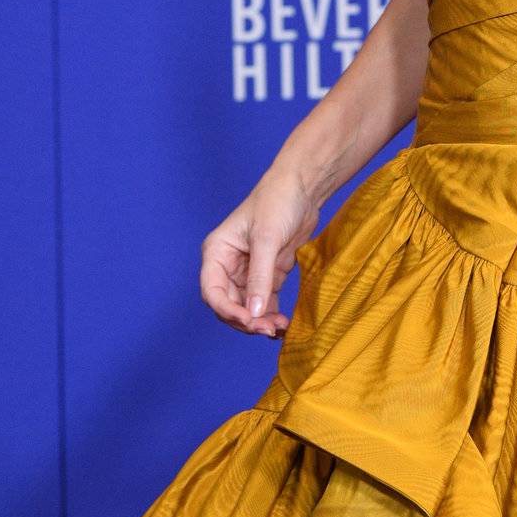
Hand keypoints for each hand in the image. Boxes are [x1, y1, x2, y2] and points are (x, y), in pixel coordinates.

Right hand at [199, 157, 322, 339]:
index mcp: (217, 253)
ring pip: (247, 307)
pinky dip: (271, 314)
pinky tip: (283, 323)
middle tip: (268, 330)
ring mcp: (249, 270)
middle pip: (229, 304)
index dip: (228, 311)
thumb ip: (260, 277)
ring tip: (279, 328)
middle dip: (246, 320)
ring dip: (260, 321)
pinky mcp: (270, 272)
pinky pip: (266, 301)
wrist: (304, 186)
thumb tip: (254, 313)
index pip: (213, 292)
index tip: (249, 321)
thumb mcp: (267, 239)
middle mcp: (229, 264)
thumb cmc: (278, 201)